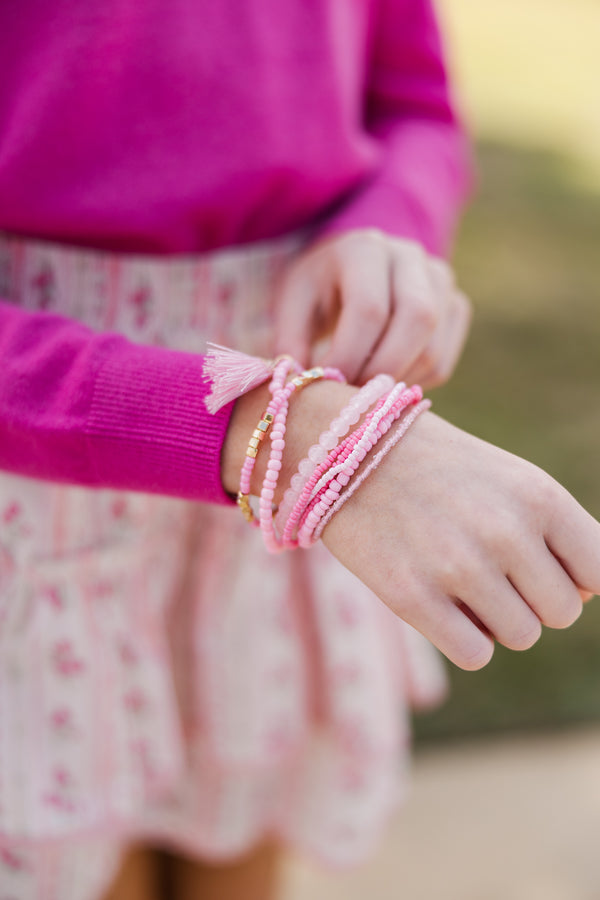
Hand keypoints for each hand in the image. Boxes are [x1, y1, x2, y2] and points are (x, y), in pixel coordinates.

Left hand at [275, 229, 470, 387]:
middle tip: (351, 398)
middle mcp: (411, 257)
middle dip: (382, 371)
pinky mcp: (456, 308)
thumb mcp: (292, 306)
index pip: (370, 308)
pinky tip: (381, 382)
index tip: (326, 384)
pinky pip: (442, 362)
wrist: (351, 270)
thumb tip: (300, 383)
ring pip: (433, 348)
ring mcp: (441, 281)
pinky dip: (412, 384)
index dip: (349, 355)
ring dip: (395, 383)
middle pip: (417, 319)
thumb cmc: (318, 290)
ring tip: (361, 393)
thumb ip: (290, 341)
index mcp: (365, 248)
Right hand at [321, 411, 599, 669]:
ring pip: (520, 636)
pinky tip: (439, 602)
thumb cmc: (441, 470)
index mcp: (539, 496)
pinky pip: (474, 653)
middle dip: (532, 600)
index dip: (574, 579)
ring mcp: (458, 566)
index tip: (540, 566)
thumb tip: (587, 595)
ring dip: (496, 619)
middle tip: (491, 570)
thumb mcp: (511, 480)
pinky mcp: (412, 597)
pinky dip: (463, 638)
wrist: (349, 449)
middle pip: (562, 613)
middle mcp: (505, 531)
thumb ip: (557, 533)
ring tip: (460, 580)